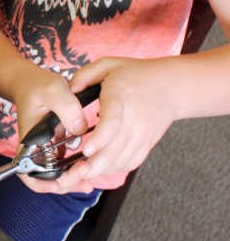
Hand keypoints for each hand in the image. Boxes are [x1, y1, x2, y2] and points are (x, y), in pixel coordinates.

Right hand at [12, 65, 95, 194]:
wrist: (30, 82)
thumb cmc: (36, 86)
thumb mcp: (53, 91)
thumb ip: (68, 109)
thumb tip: (81, 130)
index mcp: (30, 140)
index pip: (28, 172)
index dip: (43, 183)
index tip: (63, 180)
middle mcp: (36, 149)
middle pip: (46, 179)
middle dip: (66, 182)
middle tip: (86, 175)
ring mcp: (46, 148)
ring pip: (57, 174)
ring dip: (72, 179)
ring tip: (90, 179)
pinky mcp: (55, 144)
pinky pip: (63, 164)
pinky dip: (75, 169)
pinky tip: (90, 166)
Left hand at [54, 56, 176, 189]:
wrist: (171, 86)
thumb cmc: (137, 74)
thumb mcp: (108, 65)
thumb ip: (84, 76)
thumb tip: (68, 91)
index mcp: (121, 97)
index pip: (113, 122)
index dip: (100, 139)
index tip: (85, 150)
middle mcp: (135, 119)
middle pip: (115, 149)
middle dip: (93, 166)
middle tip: (72, 174)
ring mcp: (143, 135)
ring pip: (121, 160)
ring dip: (100, 171)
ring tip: (79, 175)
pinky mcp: (147, 144)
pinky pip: (130, 163)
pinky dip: (114, 169)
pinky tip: (99, 169)